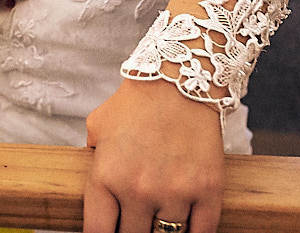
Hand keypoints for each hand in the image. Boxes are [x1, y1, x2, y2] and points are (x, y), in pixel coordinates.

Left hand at [84, 79, 223, 232]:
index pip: (98, 232)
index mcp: (105, 176)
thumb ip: (92, 160)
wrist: (180, 80)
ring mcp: (174, 193)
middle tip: (134, 224)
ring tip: (157, 222)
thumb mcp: (97, 127)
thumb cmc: (136, 103)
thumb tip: (94, 189)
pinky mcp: (208, 192)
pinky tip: (186, 227)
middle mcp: (137, 190)